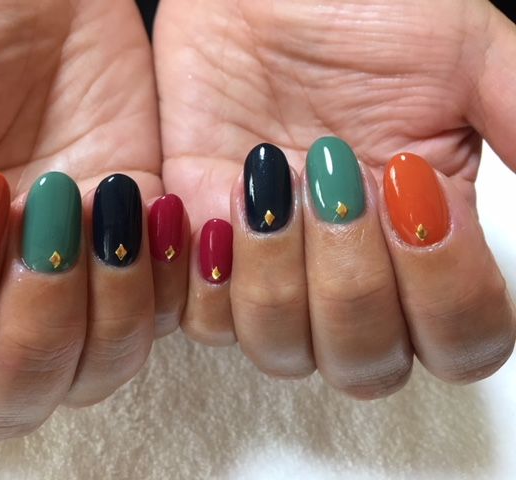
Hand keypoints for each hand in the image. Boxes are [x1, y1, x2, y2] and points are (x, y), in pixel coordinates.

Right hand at [0, 0, 160, 436]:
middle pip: (7, 396)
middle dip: (34, 317)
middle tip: (43, 204)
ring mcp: (59, 284)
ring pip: (90, 371)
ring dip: (105, 301)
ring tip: (99, 202)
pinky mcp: (125, 257)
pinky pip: (157, 319)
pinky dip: (161, 279)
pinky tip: (152, 211)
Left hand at [154, 0, 515, 395]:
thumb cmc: (357, 12)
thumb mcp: (460, 56)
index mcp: (424, 238)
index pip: (458, 340)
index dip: (442, 290)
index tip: (407, 184)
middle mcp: (351, 269)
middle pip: (363, 365)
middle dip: (350, 283)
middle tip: (332, 177)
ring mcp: (275, 265)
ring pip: (278, 349)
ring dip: (276, 274)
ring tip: (266, 176)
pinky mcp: (206, 249)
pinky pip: (201, 316)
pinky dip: (207, 270)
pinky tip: (214, 200)